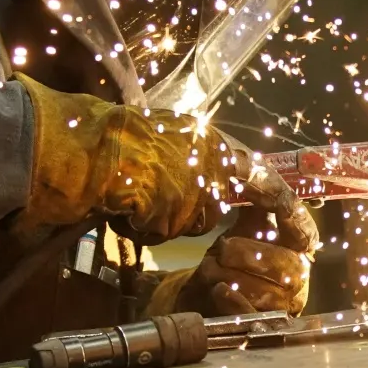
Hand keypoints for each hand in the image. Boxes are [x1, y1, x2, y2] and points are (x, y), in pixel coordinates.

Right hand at [16, 75, 250, 240]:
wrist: (82, 145)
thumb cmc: (110, 135)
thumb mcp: (159, 133)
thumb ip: (187, 152)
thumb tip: (209, 168)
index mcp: (209, 139)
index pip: (255, 171)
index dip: (269, 192)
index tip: (285, 205)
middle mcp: (210, 162)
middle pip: (213, 208)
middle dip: (185, 212)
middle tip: (152, 200)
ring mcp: (195, 189)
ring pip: (188, 225)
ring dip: (161, 221)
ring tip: (132, 200)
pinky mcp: (175, 213)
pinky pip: (161, 234)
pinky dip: (141, 229)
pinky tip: (123, 209)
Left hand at [176, 201, 319, 315]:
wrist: (205, 291)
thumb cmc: (230, 256)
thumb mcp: (244, 224)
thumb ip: (255, 199)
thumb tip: (252, 169)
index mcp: (297, 247)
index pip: (306, 234)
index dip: (296, 221)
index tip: (279, 208)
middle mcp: (298, 276)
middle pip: (289, 267)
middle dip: (252, 255)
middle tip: (222, 247)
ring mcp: (284, 304)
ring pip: (270, 293)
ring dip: (235, 276)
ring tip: (211, 267)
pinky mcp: (263, 325)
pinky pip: (256, 317)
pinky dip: (237, 302)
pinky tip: (220, 290)